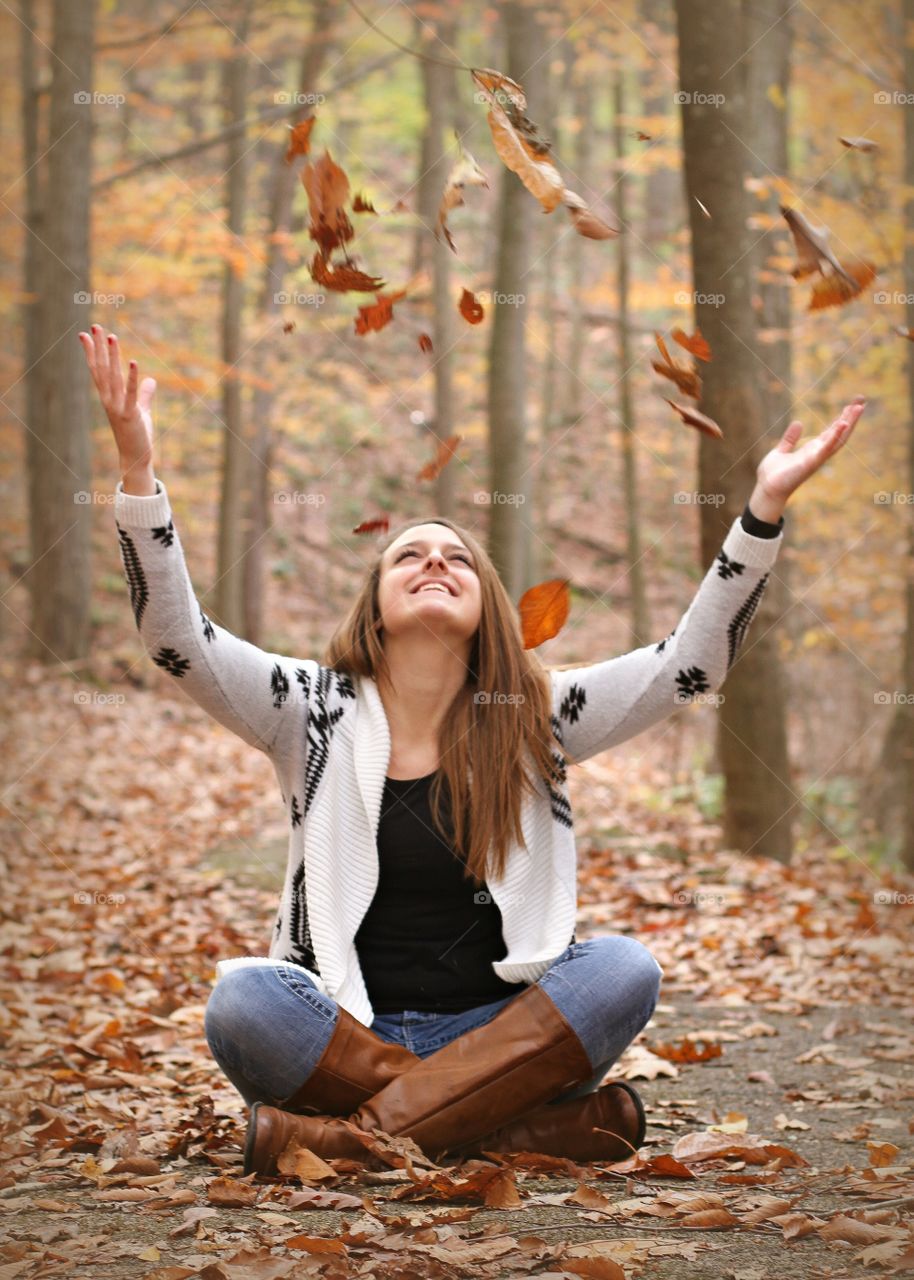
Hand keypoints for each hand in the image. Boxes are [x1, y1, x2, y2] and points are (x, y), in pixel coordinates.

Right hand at [78, 324, 156, 471]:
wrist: (136, 458)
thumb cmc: (137, 435)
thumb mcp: (142, 411)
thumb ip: (145, 395)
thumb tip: (151, 380)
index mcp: (109, 397)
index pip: (97, 370)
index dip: (91, 352)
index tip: (85, 334)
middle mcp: (109, 400)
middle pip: (101, 369)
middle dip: (98, 347)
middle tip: (95, 326)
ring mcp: (118, 407)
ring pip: (113, 377)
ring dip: (113, 357)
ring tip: (112, 337)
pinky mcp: (130, 415)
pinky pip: (131, 394)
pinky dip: (133, 378)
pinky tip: (134, 362)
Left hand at [750, 396, 866, 520]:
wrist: (767, 489)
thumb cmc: (773, 474)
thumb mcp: (782, 451)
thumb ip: (790, 439)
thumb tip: (798, 423)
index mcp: (812, 449)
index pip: (832, 431)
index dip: (842, 418)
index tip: (852, 404)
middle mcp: (818, 453)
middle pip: (840, 432)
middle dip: (851, 416)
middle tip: (862, 400)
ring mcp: (817, 457)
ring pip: (838, 438)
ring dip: (849, 423)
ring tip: (859, 407)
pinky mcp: (811, 462)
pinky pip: (826, 448)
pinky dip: (835, 436)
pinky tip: (843, 424)